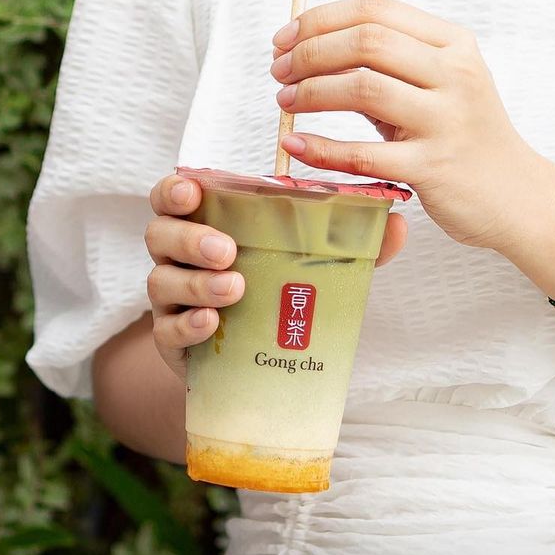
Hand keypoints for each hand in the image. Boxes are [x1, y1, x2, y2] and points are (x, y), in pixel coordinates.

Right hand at [145, 174, 405, 381]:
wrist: (251, 364)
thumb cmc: (273, 295)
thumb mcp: (309, 265)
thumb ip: (348, 244)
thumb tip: (395, 223)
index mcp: (202, 225)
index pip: (171, 197)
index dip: (174, 191)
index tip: (193, 192)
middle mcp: (177, 258)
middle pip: (159, 235)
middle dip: (190, 238)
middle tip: (227, 249)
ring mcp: (171, 301)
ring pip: (161, 282)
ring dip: (197, 282)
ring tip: (235, 288)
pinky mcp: (172, 341)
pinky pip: (167, 330)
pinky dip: (188, 325)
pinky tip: (212, 323)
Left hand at [270, 0, 546, 251]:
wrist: (514, 195)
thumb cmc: (460, 135)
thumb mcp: (433, 85)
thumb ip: (381, 65)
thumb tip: (308, 50)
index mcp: (451, 44)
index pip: (374, 10)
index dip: (318, 20)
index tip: (284, 40)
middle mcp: (454, 74)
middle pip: (365, 42)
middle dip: (309, 53)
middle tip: (279, 72)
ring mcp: (446, 120)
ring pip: (363, 88)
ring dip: (311, 92)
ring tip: (286, 100)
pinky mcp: (432, 166)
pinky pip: (362, 154)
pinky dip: (320, 147)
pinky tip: (295, 142)